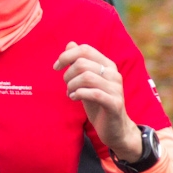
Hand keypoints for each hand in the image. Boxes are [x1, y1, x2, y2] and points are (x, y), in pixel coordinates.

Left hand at [54, 42, 140, 160]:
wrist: (115, 128)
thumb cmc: (98, 102)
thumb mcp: (86, 81)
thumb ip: (79, 63)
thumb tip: (70, 44)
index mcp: (107, 65)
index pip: (85, 49)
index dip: (67, 55)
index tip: (56, 67)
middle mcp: (114, 74)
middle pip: (82, 63)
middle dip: (68, 75)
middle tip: (67, 86)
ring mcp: (116, 89)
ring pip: (86, 77)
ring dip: (72, 86)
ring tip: (70, 93)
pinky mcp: (114, 104)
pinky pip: (94, 93)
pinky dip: (79, 94)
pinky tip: (74, 98)